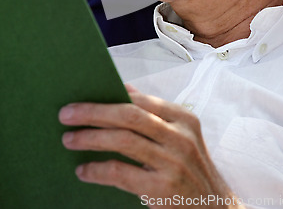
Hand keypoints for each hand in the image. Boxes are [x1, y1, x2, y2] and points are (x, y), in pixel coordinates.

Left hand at [59, 86, 243, 207]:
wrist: (214, 207)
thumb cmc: (190, 166)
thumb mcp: (180, 134)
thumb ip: (153, 112)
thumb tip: (122, 87)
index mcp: (183, 117)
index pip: (141, 99)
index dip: (109, 96)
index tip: (82, 98)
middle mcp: (180, 136)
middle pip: (130, 115)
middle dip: (94, 112)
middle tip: (66, 114)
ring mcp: (173, 162)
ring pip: (124, 141)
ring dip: (91, 138)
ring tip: (69, 139)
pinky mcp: (163, 189)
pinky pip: (122, 173)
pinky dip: (98, 170)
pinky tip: (84, 170)